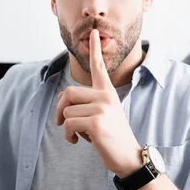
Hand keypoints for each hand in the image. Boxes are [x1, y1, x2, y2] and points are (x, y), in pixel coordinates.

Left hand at [57, 29, 141, 177]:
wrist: (129, 157)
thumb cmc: (112, 137)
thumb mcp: (102, 115)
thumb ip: (85, 103)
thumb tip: (60, 99)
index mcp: (108, 92)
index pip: (99, 67)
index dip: (95, 49)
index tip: (93, 32)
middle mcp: (106, 97)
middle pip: (68, 93)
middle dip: (60, 110)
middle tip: (63, 124)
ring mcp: (102, 109)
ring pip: (66, 111)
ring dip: (67, 127)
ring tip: (81, 134)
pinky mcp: (96, 122)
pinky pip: (68, 124)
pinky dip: (68, 135)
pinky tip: (78, 141)